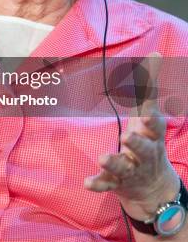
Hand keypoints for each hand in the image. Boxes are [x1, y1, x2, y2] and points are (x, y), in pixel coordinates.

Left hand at [84, 53, 179, 218]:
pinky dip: (98, 183)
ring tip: (103, 157)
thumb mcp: (150, 115)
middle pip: (143, 149)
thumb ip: (149, 85)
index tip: (146, 113)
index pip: (155, 125)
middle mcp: (143, 153)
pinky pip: (107, 184)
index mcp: (152, 135)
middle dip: (136, 143)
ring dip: (114, 162)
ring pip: (123, 167)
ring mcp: (131, 169)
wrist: (152, 188)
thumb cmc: (147, 141)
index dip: (152, 119)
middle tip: (126, 136)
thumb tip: (155, 54)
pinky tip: (87, 182)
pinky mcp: (117, 182)